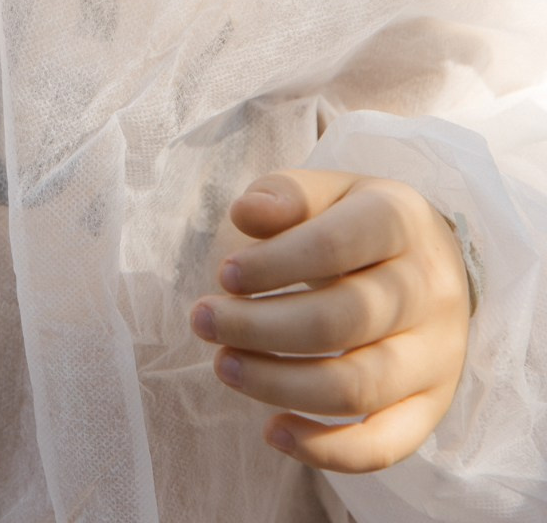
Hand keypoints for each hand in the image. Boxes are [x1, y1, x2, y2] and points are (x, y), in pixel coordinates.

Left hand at [189, 168, 470, 472]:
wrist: (437, 263)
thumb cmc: (362, 224)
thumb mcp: (330, 191)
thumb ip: (287, 195)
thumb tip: (245, 214)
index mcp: (401, 221)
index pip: (334, 246)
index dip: (273, 264)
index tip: (225, 274)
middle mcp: (428, 291)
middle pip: (342, 321)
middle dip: (260, 326)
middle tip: (204, 320)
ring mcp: (437, 355)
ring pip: (357, 387)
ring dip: (279, 384)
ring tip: (224, 366)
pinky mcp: (432, 406)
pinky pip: (384, 445)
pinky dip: (326, 450)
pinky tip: (273, 432)